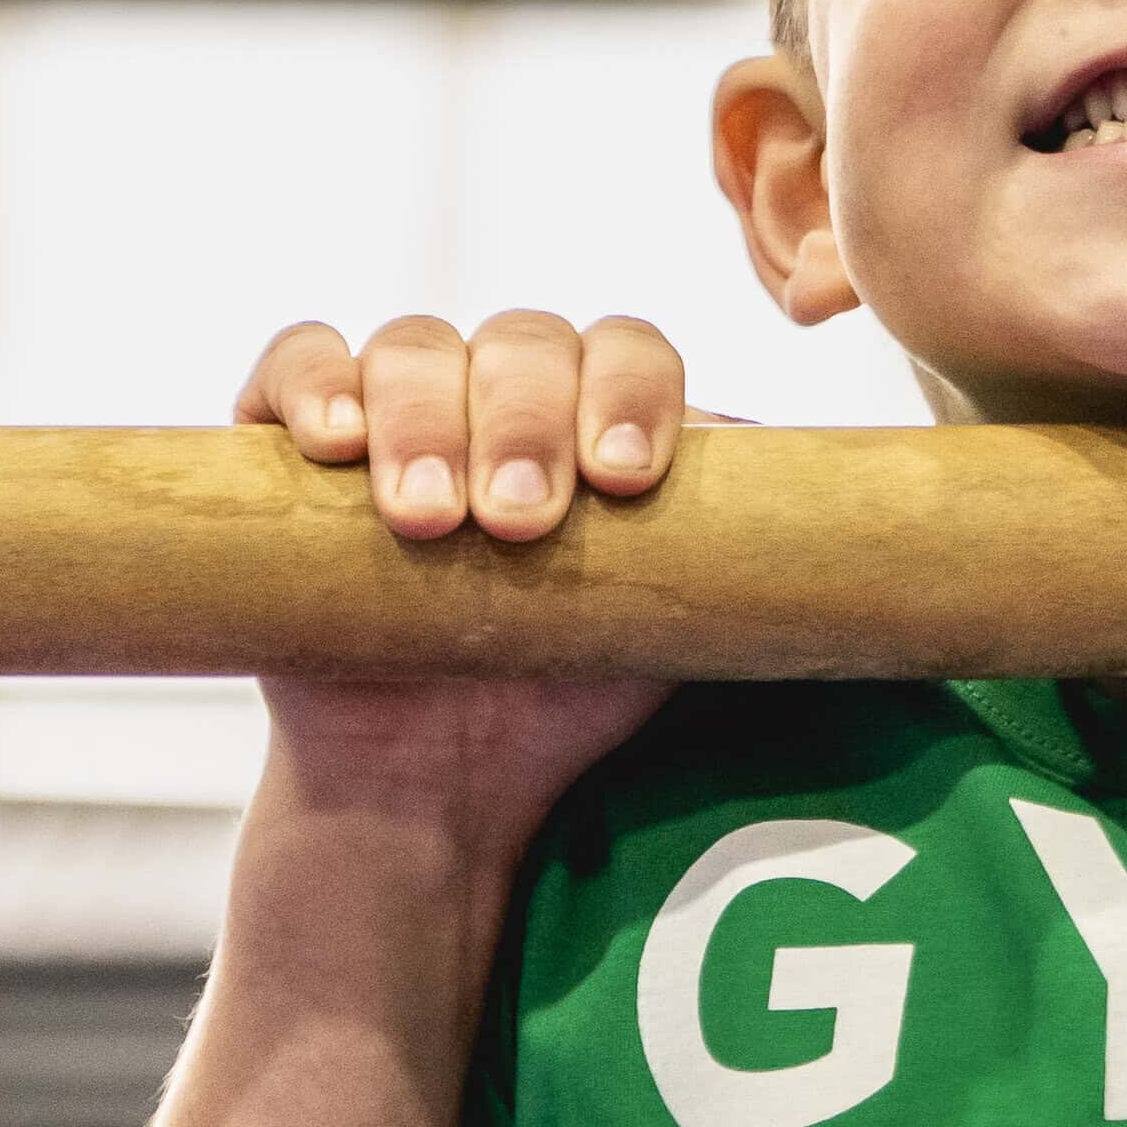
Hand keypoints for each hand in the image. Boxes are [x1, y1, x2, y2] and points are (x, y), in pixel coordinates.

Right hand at [237, 310, 703, 832]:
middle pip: (524, 342)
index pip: (629, 351)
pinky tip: (335, 443)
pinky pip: (296, 363)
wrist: (442, 784)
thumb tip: (835, 513)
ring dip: (425, 421)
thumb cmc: (567, 696)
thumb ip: (739, 559)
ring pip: (413, 348)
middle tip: (520, 523)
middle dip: (527, 423)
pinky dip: (314, 385)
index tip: (628, 481)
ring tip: (431, 519)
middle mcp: (502, 390)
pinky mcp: (291, 442)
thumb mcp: (671, 625)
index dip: (632, 396)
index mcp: (600, 413)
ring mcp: (397, 408)